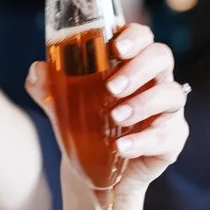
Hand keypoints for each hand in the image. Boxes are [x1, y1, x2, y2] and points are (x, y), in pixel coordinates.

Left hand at [25, 22, 187, 194]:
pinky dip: (143, 140)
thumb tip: (37, 70)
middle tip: (111, 87)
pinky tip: (121, 146)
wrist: (92, 173)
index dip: (134, 36)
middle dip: (138, 69)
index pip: (143, 37)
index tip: (116, 47)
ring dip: (142, 103)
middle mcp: (155, 81)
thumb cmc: (84, 126)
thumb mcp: (60, 106)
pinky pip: (167, 135)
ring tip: (115, 116)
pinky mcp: (171, 140)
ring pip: (171, 95)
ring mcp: (167, 110)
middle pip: (161, 58)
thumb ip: (47, 88)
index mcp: (132, 64)